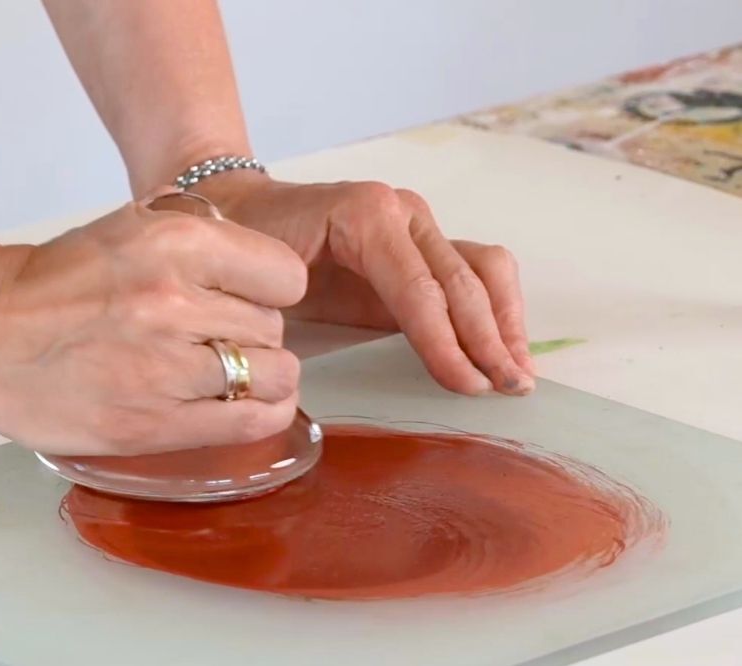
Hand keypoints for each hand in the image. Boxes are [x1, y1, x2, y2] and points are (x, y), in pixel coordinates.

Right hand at [0, 203, 306, 455]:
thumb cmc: (61, 281)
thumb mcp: (134, 225)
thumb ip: (202, 236)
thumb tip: (260, 266)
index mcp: (175, 244)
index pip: (285, 274)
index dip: (272, 285)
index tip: (252, 293)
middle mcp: (175, 304)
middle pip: (273, 325)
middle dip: (254, 329)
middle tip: (216, 333)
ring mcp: (166, 370)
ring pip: (273, 373)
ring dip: (260, 372)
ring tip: (229, 369)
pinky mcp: (155, 426)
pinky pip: (253, 421)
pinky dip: (266, 411)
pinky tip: (252, 401)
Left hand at [197, 174, 534, 395]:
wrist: (249, 206)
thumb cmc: (252, 244)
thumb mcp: (270, 280)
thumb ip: (309, 312)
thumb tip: (347, 369)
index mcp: (365, 215)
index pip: (418, 289)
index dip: (446, 342)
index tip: (469, 387)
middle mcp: (404, 212)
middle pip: (461, 282)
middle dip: (488, 340)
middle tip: (508, 390)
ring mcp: (421, 225)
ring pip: (485, 269)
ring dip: (506, 324)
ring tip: (517, 374)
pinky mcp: (427, 246)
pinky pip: (477, 272)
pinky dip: (498, 311)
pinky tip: (505, 351)